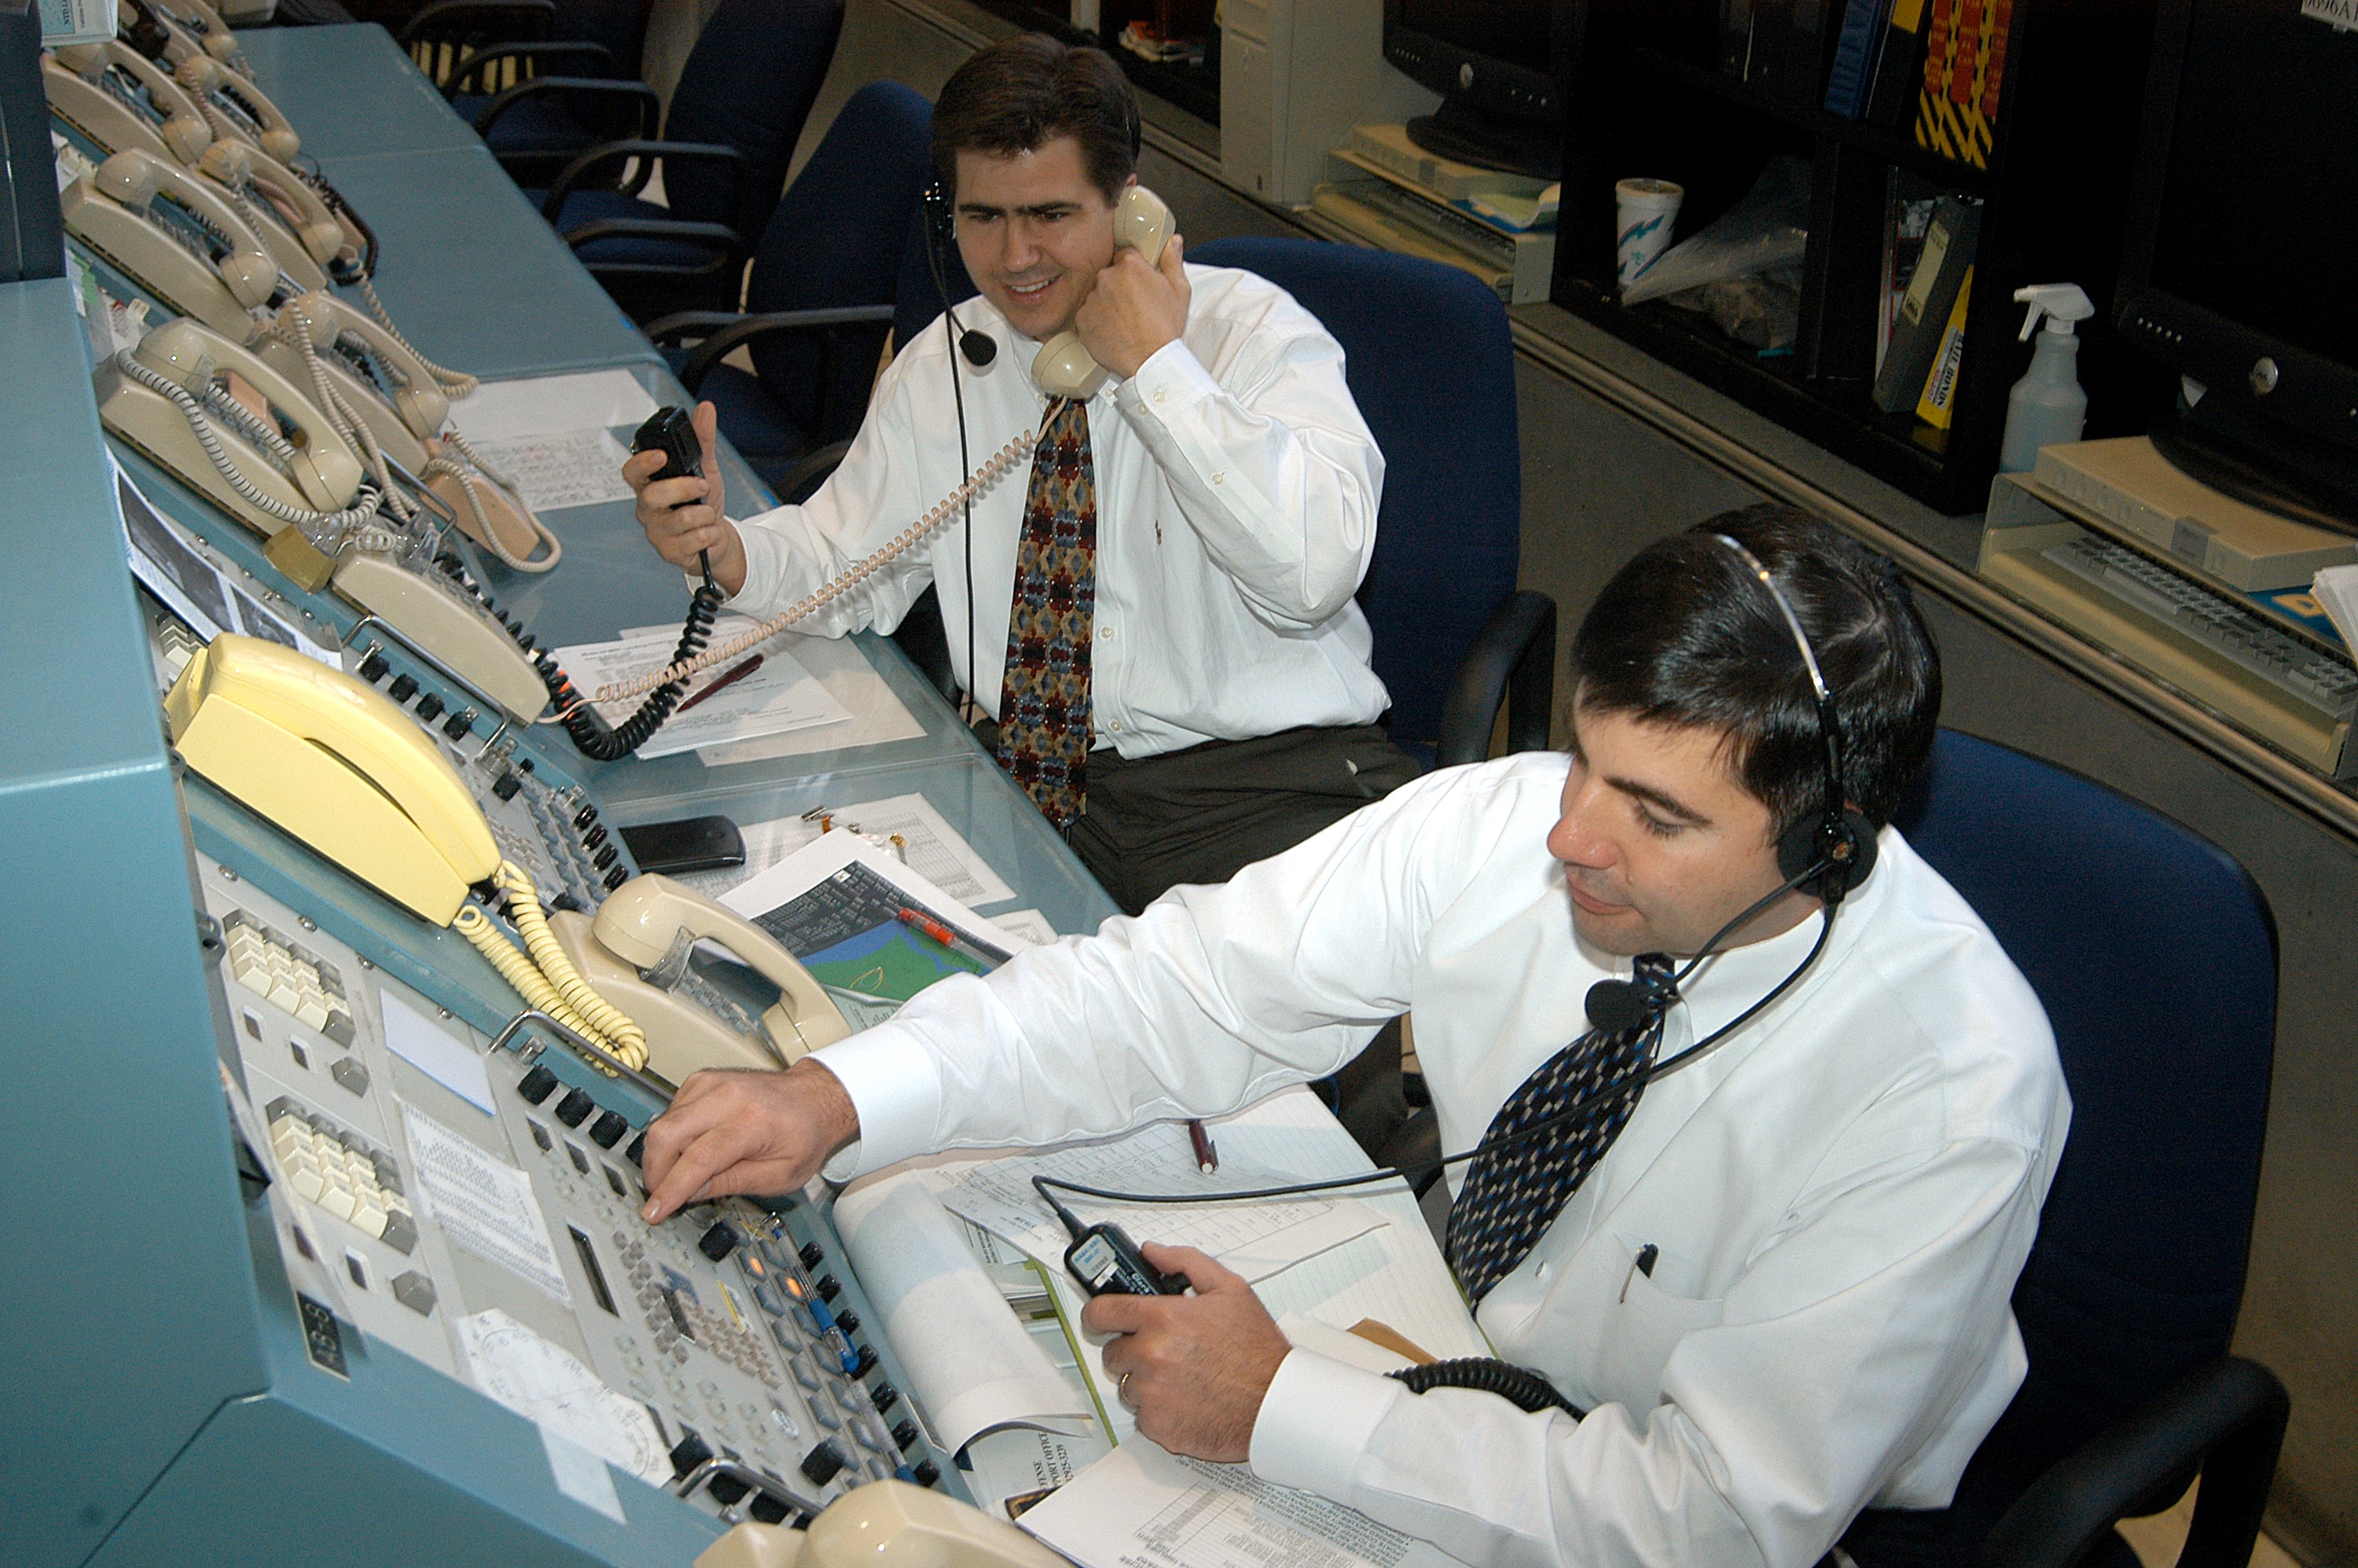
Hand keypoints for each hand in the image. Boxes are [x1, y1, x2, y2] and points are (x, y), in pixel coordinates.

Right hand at [622, 399, 745, 594]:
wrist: (717, 537)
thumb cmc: (703, 502)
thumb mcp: (705, 468)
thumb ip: (703, 440)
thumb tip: (706, 409)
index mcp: (650, 484)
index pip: (632, 472)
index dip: (643, 463)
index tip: (661, 456)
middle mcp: (648, 508)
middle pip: (653, 497)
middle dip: (683, 489)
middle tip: (703, 486)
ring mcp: (656, 531)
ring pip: (678, 520)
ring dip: (703, 514)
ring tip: (708, 513)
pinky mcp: (669, 552)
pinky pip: (693, 540)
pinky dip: (709, 534)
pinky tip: (708, 532)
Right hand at [638, 1058, 859, 1223]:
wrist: (815, 1097)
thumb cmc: (805, 1135)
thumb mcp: (779, 1175)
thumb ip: (731, 1184)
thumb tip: (689, 1193)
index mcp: (751, 1122)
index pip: (698, 1159)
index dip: (671, 1189)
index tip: (655, 1211)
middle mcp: (727, 1096)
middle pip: (667, 1134)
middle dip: (655, 1171)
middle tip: (662, 1194)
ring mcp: (711, 1083)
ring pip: (664, 1123)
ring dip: (664, 1155)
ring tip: (684, 1172)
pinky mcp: (701, 1080)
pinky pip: (671, 1112)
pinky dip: (673, 1136)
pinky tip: (691, 1147)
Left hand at [1074, 231, 1188, 382]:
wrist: (1150, 361)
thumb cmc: (1165, 328)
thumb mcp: (1179, 290)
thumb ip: (1173, 261)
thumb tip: (1173, 241)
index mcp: (1130, 266)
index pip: (1126, 255)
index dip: (1134, 270)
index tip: (1139, 282)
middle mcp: (1107, 278)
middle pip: (1110, 276)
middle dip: (1119, 287)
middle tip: (1134, 307)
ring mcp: (1092, 299)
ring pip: (1098, 296)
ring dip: (1107, 304)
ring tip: (1124, 322)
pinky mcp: (1082, 320)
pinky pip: (1087, 316)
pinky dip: (1097, 322)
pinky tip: (1113, 332)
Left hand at [1084, 1243, 1289, 1461]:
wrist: (1275, 1403)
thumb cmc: (1257, 1350)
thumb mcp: (1230, 1289)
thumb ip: (1185, 1262)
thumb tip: (1153, 1252)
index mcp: (1163, 1319)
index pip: (1100, 1312)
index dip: (1099, 1313)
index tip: (1101, 1317)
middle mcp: (1151, 1355)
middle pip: (1113, 1352)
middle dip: (1133, 1349)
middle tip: (1165, 1350)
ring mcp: (1151, 1394)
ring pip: (1127, 1385)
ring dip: (1146, 1381)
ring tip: (1183, 1376)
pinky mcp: (1157, 1425)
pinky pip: (1142, 1414)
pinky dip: (1159, 1409)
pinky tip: (1187, 1399)